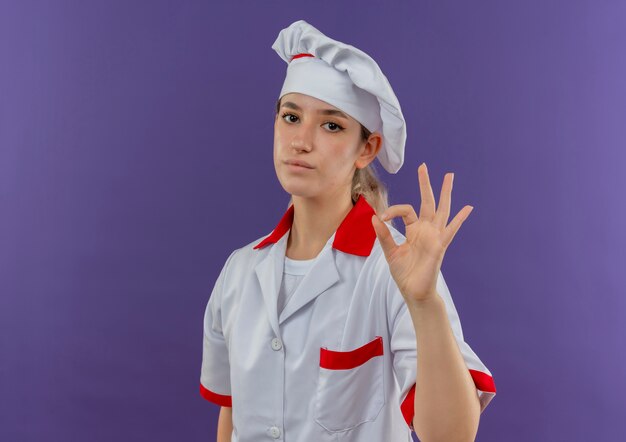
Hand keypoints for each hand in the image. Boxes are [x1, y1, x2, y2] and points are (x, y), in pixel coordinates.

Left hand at [371, 163, 473, 304]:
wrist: (414, 291)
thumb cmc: (404, 273)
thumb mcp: (390, 252)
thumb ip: (383, 235)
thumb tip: (374, 218)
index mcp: (414, 230)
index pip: (405, 210)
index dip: (393, 211)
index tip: (382, 217)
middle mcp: (426, 230)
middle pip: (427, 202)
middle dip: (426, 184)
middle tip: (423, 166)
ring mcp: (435, 236)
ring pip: (442, 209)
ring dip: (445, 193)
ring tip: (449, 176)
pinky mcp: (440, 245)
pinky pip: (451, 230)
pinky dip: (460, 219)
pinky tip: (468, 208)